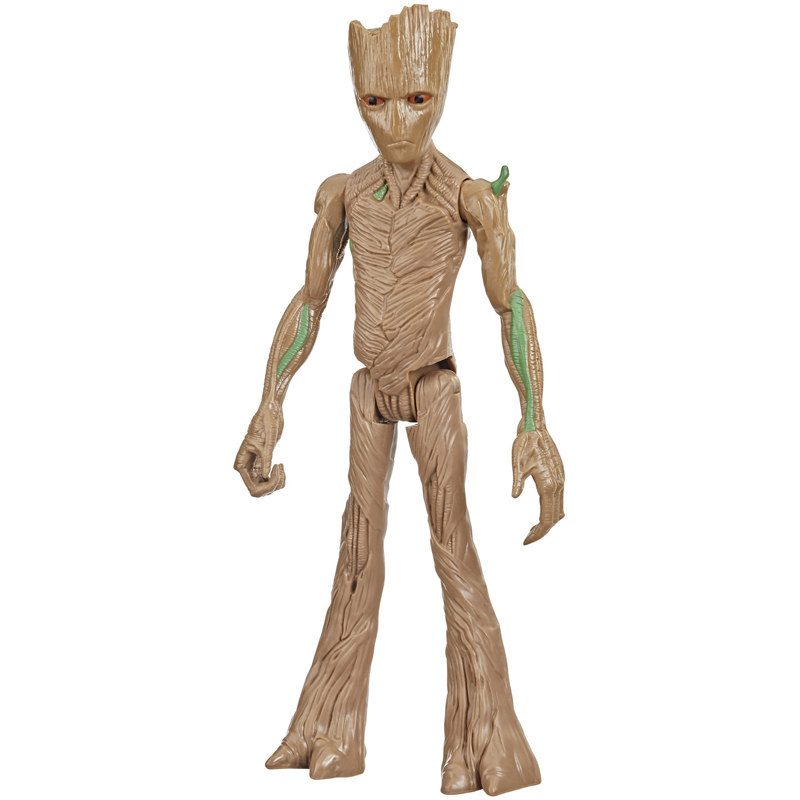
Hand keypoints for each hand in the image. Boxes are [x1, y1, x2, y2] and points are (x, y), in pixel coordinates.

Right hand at [233, 401, 285, 496]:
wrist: (270, 412)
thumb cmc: (266, 422)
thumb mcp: (268, 441)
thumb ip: (266, 459)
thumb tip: (265, 476)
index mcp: (242, 462)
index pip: (250, 486)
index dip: (263, 488)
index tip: (273, 472)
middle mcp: (247, 466)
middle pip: (258, 490)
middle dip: (272, 486)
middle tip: (280, 470)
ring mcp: (255, 466)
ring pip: (265, 486)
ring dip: (277, 482)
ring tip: (281, 467)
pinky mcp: (264, 463)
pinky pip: (270, 479)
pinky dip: (278, 477)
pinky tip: (281, 466)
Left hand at [511, 426, 564, 544]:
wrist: (535, 426)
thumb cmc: (524, 442)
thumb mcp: (516, 461)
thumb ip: (517, 480)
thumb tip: (514, 496)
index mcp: (549, 484)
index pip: (547, 518)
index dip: (538, 533)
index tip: (526, 542)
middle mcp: (559, 484)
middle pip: (554, 518)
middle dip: (542, 531)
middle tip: (527, 539)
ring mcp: (561, 481)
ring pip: (559, 510)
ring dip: (547, 523)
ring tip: (531, 530)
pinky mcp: (560, 476)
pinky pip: (559, 501)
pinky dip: (551, 512)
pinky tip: (540, 514)